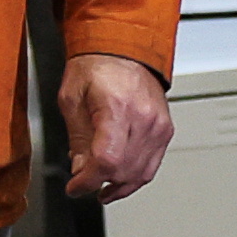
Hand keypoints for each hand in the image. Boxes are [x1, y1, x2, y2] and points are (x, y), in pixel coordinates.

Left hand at [55, 51, 172, 201]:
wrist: (124, 49)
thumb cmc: (97, 67)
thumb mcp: (71, 100)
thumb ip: (77, 139)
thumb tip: (81, 169)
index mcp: (117, 107)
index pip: (107, 160)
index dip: (89, 181)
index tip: (76, 187)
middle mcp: (143, 118)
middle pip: (124, 170)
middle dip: (99, 182)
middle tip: (82, 181)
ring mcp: (158, 125)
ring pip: (140, 173)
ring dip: (118, 185)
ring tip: (100, 186)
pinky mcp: (165, 130)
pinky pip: (152, 165)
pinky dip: (135, 177)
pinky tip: (120, 181)